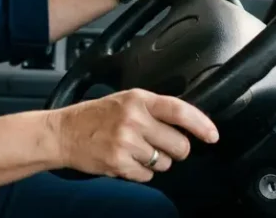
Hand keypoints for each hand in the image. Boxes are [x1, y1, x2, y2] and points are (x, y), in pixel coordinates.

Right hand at [47, 88, 218, 181]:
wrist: (63, 133)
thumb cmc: (95, 116)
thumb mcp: (125, 100)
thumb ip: (153, 108)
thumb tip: (187, 123)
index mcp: (138, 99)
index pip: (179, 111)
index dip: (201, 124)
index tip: (212, 135)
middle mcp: (134, 119)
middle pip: (179, 144)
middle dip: (176, 150)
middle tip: (162, 145)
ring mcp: (126, 142)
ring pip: (165, 162)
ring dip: (157, 161)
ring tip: (136, 150)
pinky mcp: (119, 163)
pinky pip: (148, 175)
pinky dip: (141, 172)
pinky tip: (126, 159)